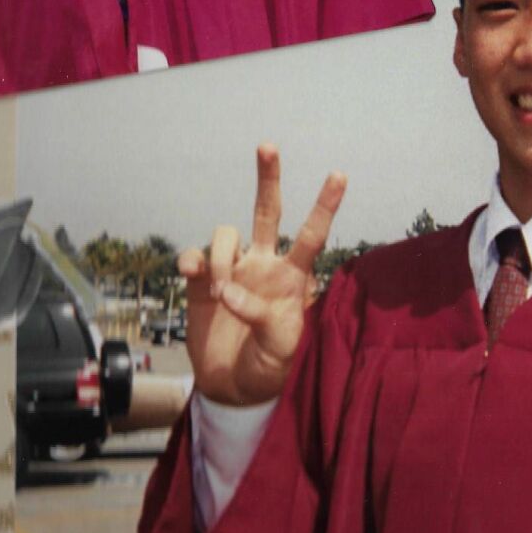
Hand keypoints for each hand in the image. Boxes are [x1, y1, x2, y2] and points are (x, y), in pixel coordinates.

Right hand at [179, 144, 346, 406]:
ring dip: (220, 257)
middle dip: (268, 178)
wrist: (234, 387)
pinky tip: (193, 277)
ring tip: (218, 293)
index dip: (326, 205)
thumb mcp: (280, 350)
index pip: (313, 235)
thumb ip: (261, 318)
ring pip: (226, 233)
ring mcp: (233, 270)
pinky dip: (192, 261)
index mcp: (294, 278)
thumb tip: (228, 291)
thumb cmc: (270, 367)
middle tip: (268, 146)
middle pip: (267, 211)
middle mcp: (264, 265)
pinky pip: (194, 255)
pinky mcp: (201, 281)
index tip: (340, 174)